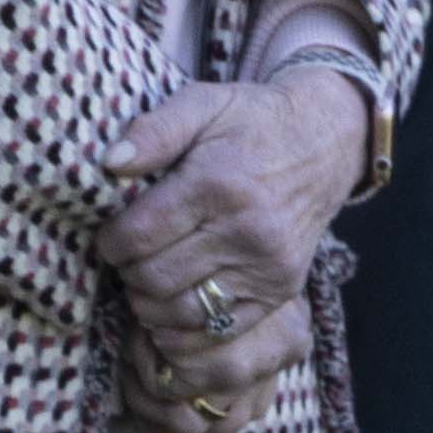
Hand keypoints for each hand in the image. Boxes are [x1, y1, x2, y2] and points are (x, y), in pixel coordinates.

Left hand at [93, 58, 384, 379]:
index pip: (139, 235)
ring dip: (150, 304)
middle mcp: (246, 230)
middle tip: (126, 259)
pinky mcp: (281, 289)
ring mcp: (268, 265)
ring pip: (183, 310)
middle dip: (127, 273)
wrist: (324, 143)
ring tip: (144, 280)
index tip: (108, 237)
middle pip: (156, 278)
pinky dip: (185, 329)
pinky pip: (221, 330)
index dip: (110, 242)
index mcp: (218, 184)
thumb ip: (154, 130)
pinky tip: (171, 306)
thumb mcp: (202, 103)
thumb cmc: (252, 121)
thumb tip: (109, 163)